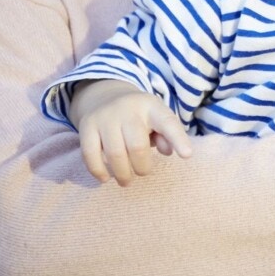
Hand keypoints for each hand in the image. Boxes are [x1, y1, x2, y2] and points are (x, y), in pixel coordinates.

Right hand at [68, 79, 192, 185]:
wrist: (106, 95)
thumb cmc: (140, 116)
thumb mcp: (158, 119)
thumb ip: (167, 135)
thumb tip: (169, 151)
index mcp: (151, 106)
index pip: (167, 122)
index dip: (178, 139)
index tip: (187, 155)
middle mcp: (128, 109)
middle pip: (137, 146)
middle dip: (142, 167)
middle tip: (143, 172)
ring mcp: (105, 116)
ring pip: (115, 154)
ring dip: (122, 173)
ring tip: (126, 180)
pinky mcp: (86, 126)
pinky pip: (90, 155)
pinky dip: (99, 171)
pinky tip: (106, 177)